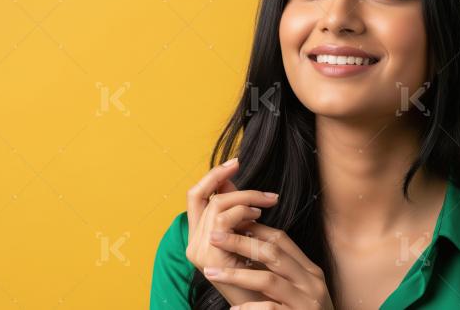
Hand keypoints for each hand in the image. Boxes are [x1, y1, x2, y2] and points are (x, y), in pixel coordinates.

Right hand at [186, 158, 280, 304]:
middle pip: (206, 196)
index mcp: (197, 237)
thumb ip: (235, 214)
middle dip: (237, 186)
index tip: (235, 163)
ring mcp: (199, 250)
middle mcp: (193, 243)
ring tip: (266, 205)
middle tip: (266, 192)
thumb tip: (230, 183)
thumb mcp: (244, 240)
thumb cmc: (256, 278)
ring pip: (218, 206)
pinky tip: (259, 218)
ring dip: (246, 199)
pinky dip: (243, 213)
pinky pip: (225, 221)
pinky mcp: (210, 256)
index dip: (212, 176)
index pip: (194, 196)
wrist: (262, 308)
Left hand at [203, 221, 333, 309]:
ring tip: (211, 272)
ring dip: (235, 274)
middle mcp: (311, 283)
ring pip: (267, 280)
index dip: (253, 229)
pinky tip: (233, 309)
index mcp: (309, 271)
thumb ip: (279, 269)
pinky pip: (269, 309)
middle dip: (239, 243)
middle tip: (213, 238)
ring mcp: (306, 302)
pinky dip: (249, 308)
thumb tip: (245, 242)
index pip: (281, 239)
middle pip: (272, 252)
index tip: (228, 225)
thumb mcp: (298, 289)